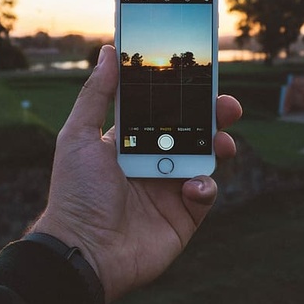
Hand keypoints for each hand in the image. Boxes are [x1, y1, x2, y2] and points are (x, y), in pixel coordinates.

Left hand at [29, 44, 241, 302]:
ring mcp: (168, 190)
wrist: (84, 252)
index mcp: (128, 142)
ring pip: (204, 160)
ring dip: (217, 146)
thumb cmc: (75, 194)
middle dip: (213, 116)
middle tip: (227, 105)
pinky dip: (205, 186)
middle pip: (191, 132)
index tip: (201, 77)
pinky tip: (193, 187)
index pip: (161, 111)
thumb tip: (108, 51)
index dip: (182, 95)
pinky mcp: (183, 217)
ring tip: (221, 142)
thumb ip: (96, 94)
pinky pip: (205, 194)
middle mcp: (151, 163)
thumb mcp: (79, 137)